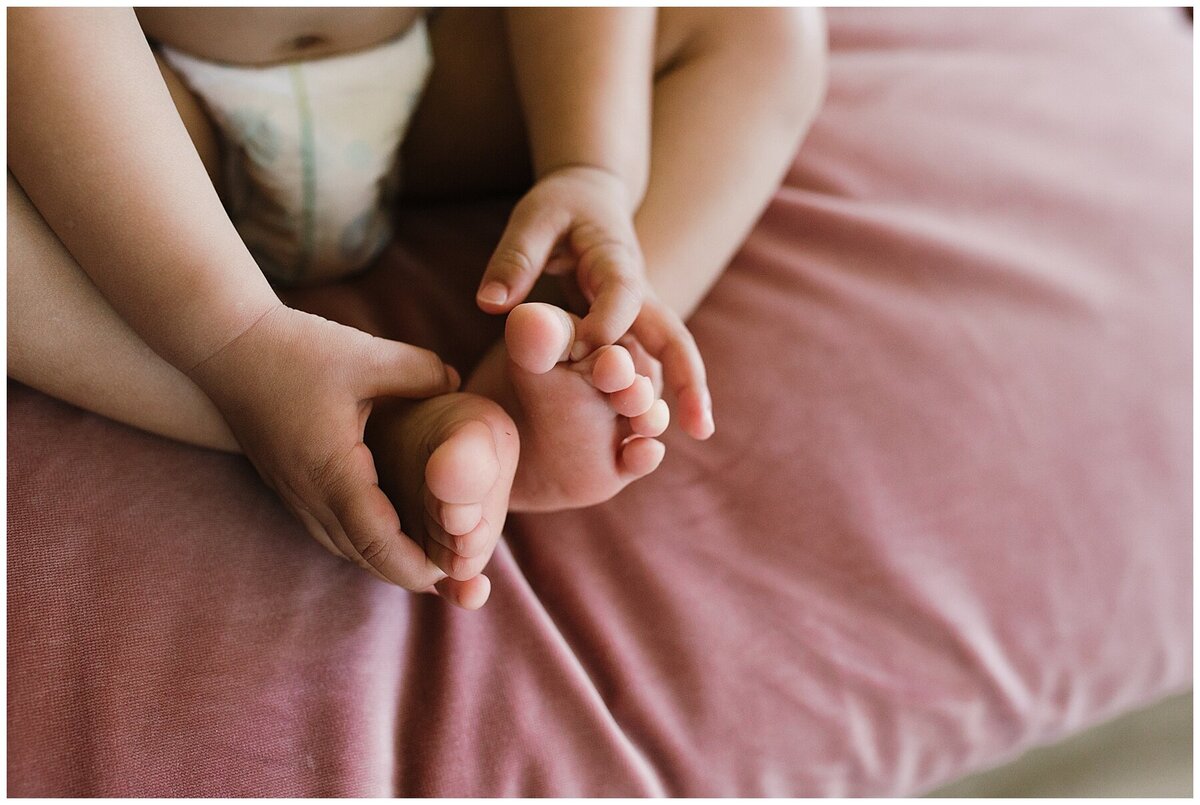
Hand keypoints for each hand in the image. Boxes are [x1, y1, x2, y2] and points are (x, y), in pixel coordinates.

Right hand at [187, 304, 461, 589]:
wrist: (223, 341)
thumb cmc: (295, 348)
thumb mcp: (368, 355)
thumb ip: (420, 372)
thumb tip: (458, 384)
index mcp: (332, 472)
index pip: (378, 542)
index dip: (416, 564)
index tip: (452, 571)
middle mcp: (307, 493)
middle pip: (362, 555)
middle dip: (407, 570)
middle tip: (452, 571)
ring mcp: (291, 491)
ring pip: (341, 546)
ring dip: (382, 556)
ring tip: (426, 555)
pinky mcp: (284, 482)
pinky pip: (325, 528)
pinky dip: (360, 538)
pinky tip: (385, 526)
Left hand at [477, 165, 713, 438]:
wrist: (591, 197)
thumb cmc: (560, 205)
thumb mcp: (535, 218)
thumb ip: (516, 257)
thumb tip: (492, 304)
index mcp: (616, 260)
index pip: (623, 295)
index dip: (608, 324)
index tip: (586, 355)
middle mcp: (640, 294)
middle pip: (672, 336)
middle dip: (687, 379)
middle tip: (700, 427)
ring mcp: (639, 316)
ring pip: (666, 358)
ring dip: (681, 395)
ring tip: (688, 439)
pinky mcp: (631, 331)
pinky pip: (647, 366)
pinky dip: (654, 398)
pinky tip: (646, 439)